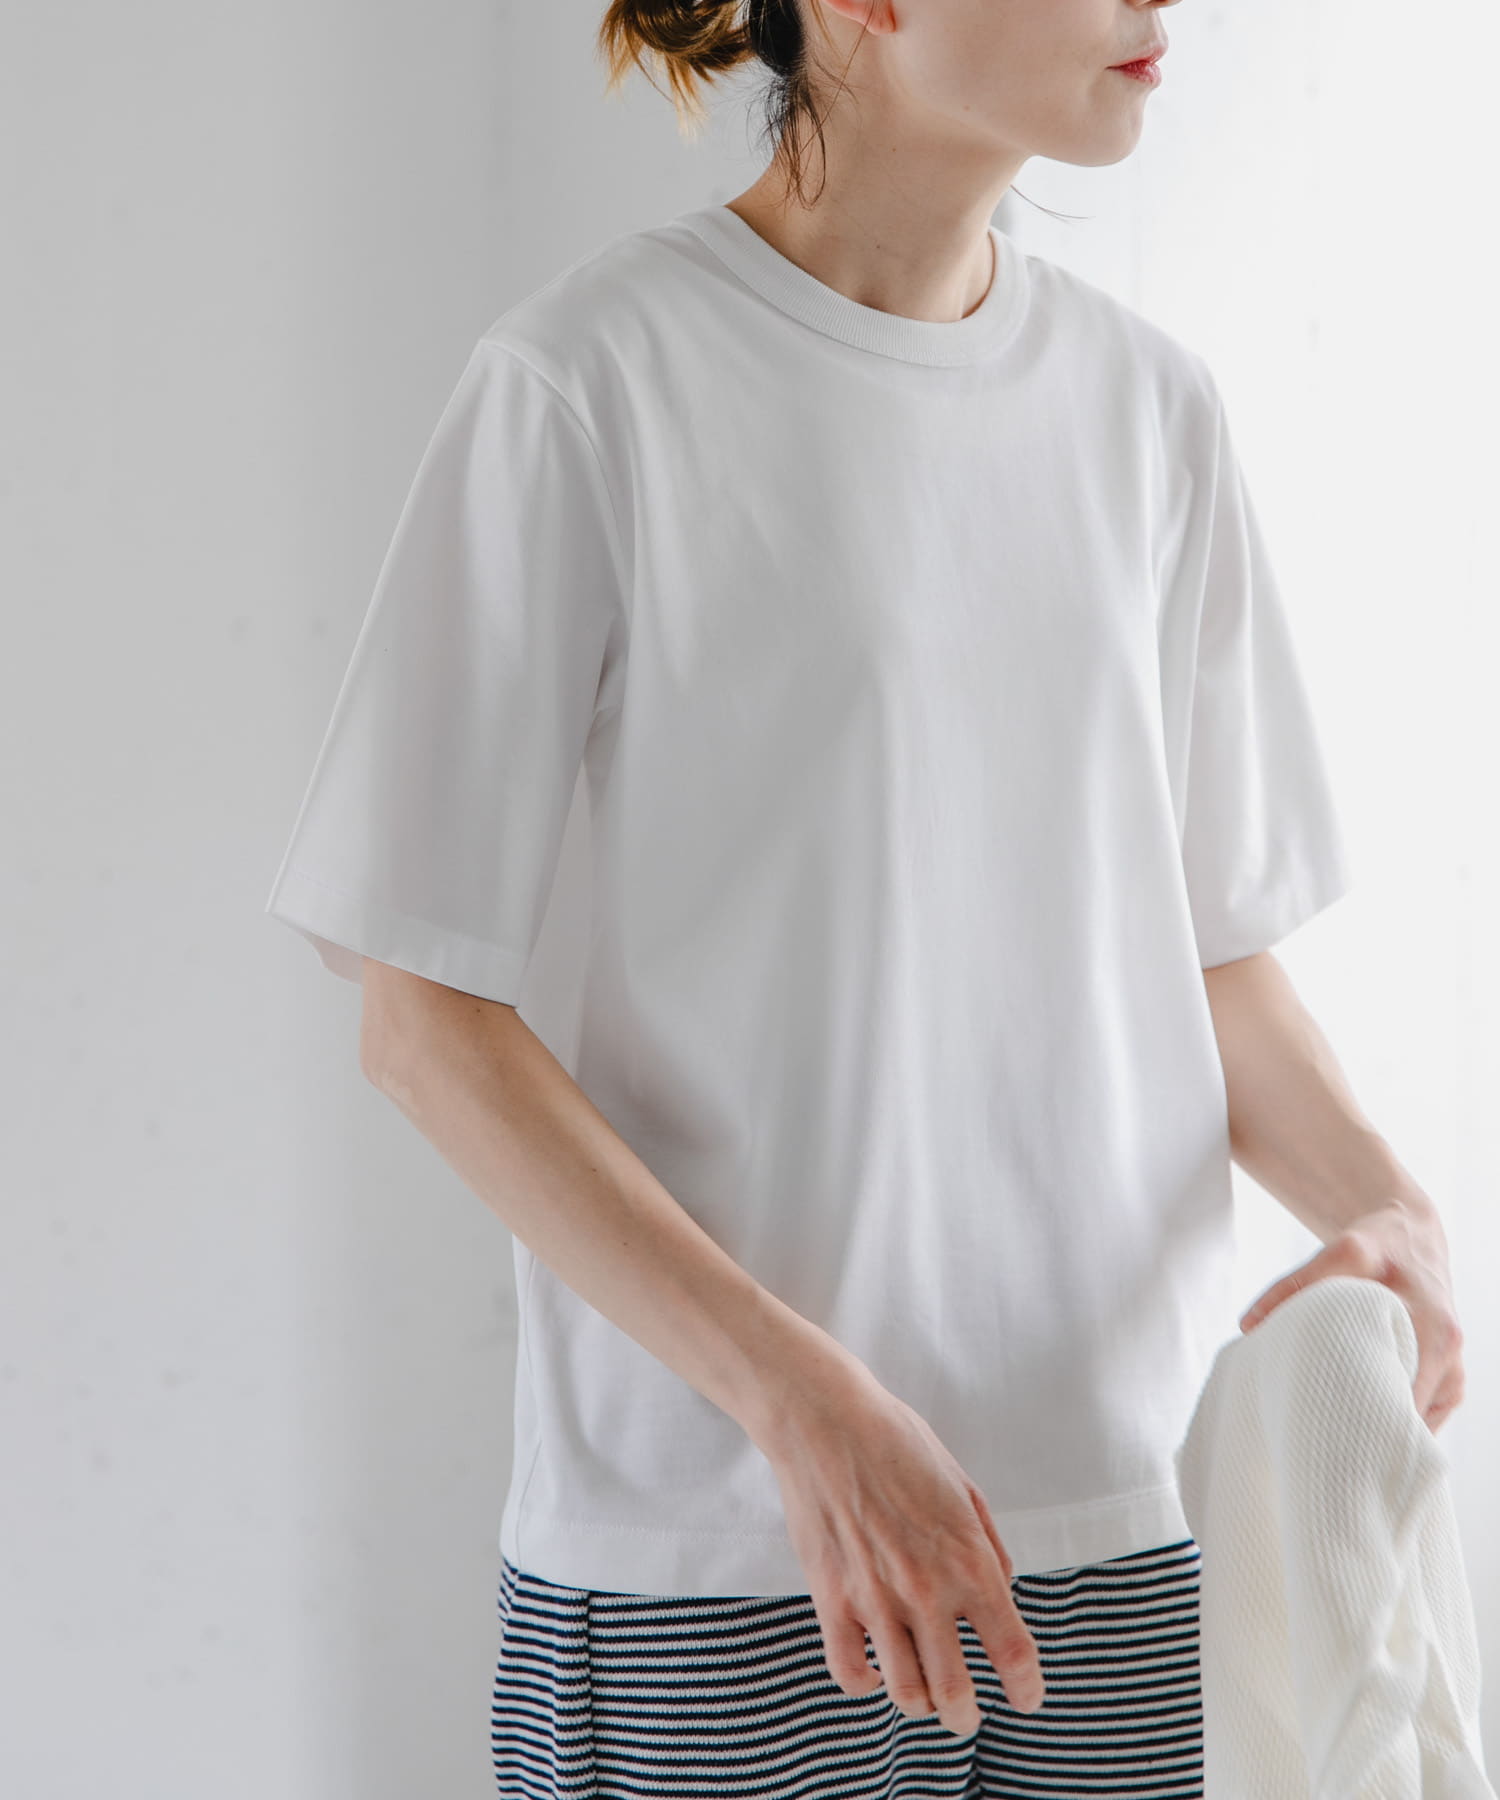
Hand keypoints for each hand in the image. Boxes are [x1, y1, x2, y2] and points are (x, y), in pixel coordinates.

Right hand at [753, 1350, 1045, 1735]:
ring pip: (906, 1695)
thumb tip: (1001, 1592)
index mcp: (969, 1562)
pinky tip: (875, 1667)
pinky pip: (850, 1672)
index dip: (1026, 1689)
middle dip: (967, 1718)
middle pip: (956, 1695)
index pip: (1013, 1652)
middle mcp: (927, 1591)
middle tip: (967, 1716)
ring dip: (921, 1705)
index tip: (1025, 1699)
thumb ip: (988, 1546)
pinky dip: (866, 1683)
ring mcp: (876, 1600)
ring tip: (924, 1695)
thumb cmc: (897, 1443)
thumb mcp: (964, 1486)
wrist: (825, 1421)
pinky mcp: (831, 1598)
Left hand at [1238, 1198, 1465, 1431]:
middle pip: (1412, 1414)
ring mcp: (1453, 1367)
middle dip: (1374, 1430)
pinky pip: (1425, 1411)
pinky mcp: (1446, 1373)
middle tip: (1328, 1443)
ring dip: (1386, 1426)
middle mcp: (1451, 1355)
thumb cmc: (1379, 1244)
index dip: (1370, 1420)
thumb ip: (1297, 1285)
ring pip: (1420, 1417)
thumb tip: (1248, 1325)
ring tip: (1342, 1437)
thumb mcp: (1343, 1252)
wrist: (1412, 1232)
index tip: (1331, 1434)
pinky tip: (1365, 1422)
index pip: (1407, 1398)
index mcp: (1436, 1331)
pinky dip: (1397, 1417)